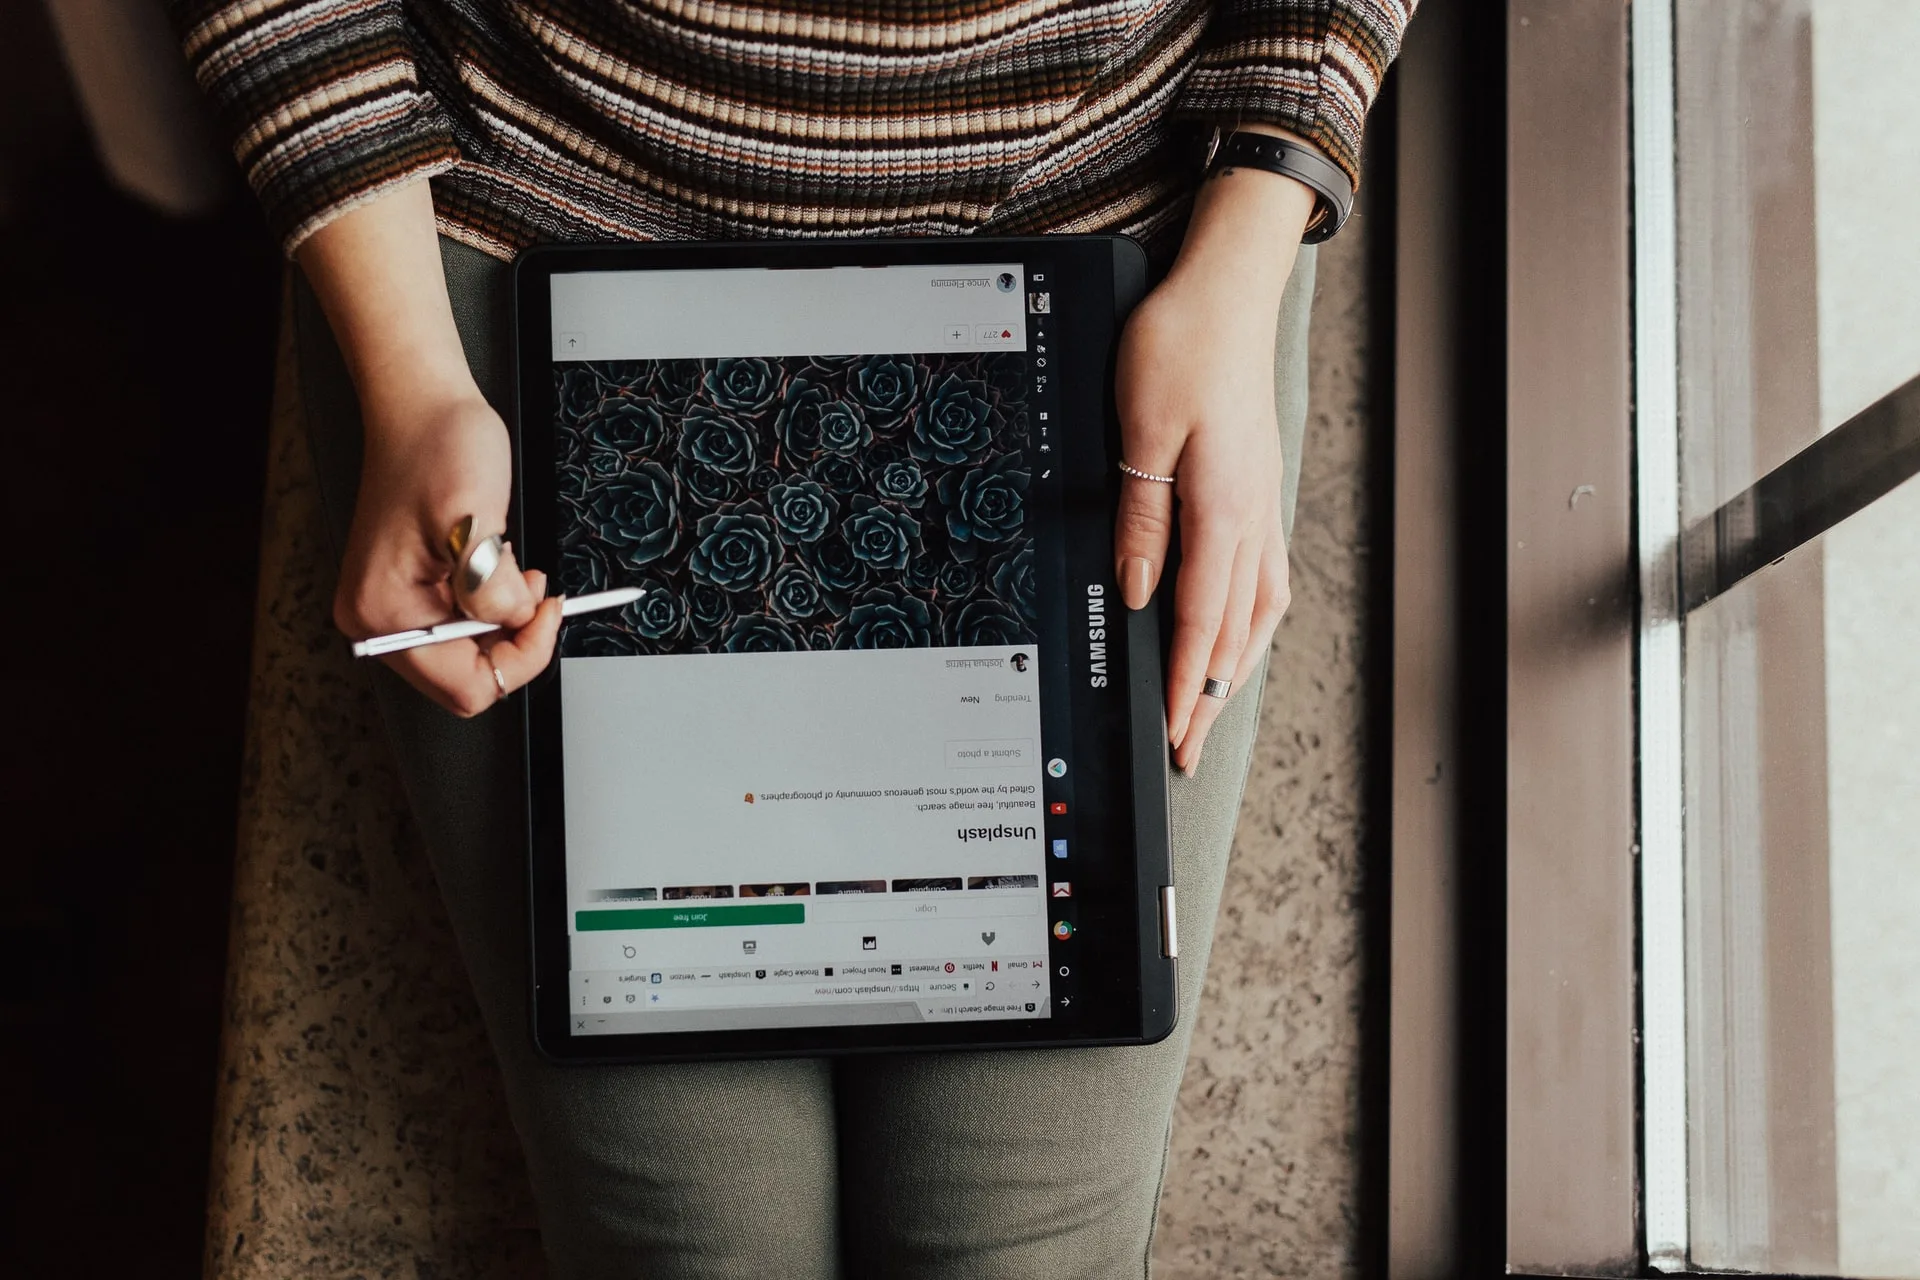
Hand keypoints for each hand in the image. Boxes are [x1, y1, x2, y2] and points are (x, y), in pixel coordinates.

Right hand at [297, 180, 560, 715]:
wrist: (420, 402)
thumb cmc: (438, 446)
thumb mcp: (477, 519)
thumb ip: (492, 588)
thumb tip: (512, 622)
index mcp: (385, 613)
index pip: (465, 689)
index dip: (519, 659)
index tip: (544, 612)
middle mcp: (377, 618)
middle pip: (466, 677)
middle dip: (512, 638)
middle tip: (531, 586)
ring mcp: (391, 605)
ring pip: (470, 651)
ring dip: (504, 618)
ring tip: (507, 562)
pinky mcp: (408, 588)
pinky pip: (463, 622)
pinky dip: (493, 602)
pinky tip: (495, 563)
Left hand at [1113, 146, 1315, 771]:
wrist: (1227, 291)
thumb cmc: (1180, 345)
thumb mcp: (1142, 427)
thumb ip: (1142, 517)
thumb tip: (1136, 593)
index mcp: (1222, 507)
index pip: (1199, 618)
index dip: (1185, 681)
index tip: (1173, 732)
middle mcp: (1252, 516)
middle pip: (1233, 628)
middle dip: (1209, 693)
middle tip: (1188, 748)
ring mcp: (1262, 504)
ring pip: (1255, 610)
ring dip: (1233, 665)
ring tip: (1211, 710)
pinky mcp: (1257, 490)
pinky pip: (1263, 577)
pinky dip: (1249, 622)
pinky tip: (1238, 634)